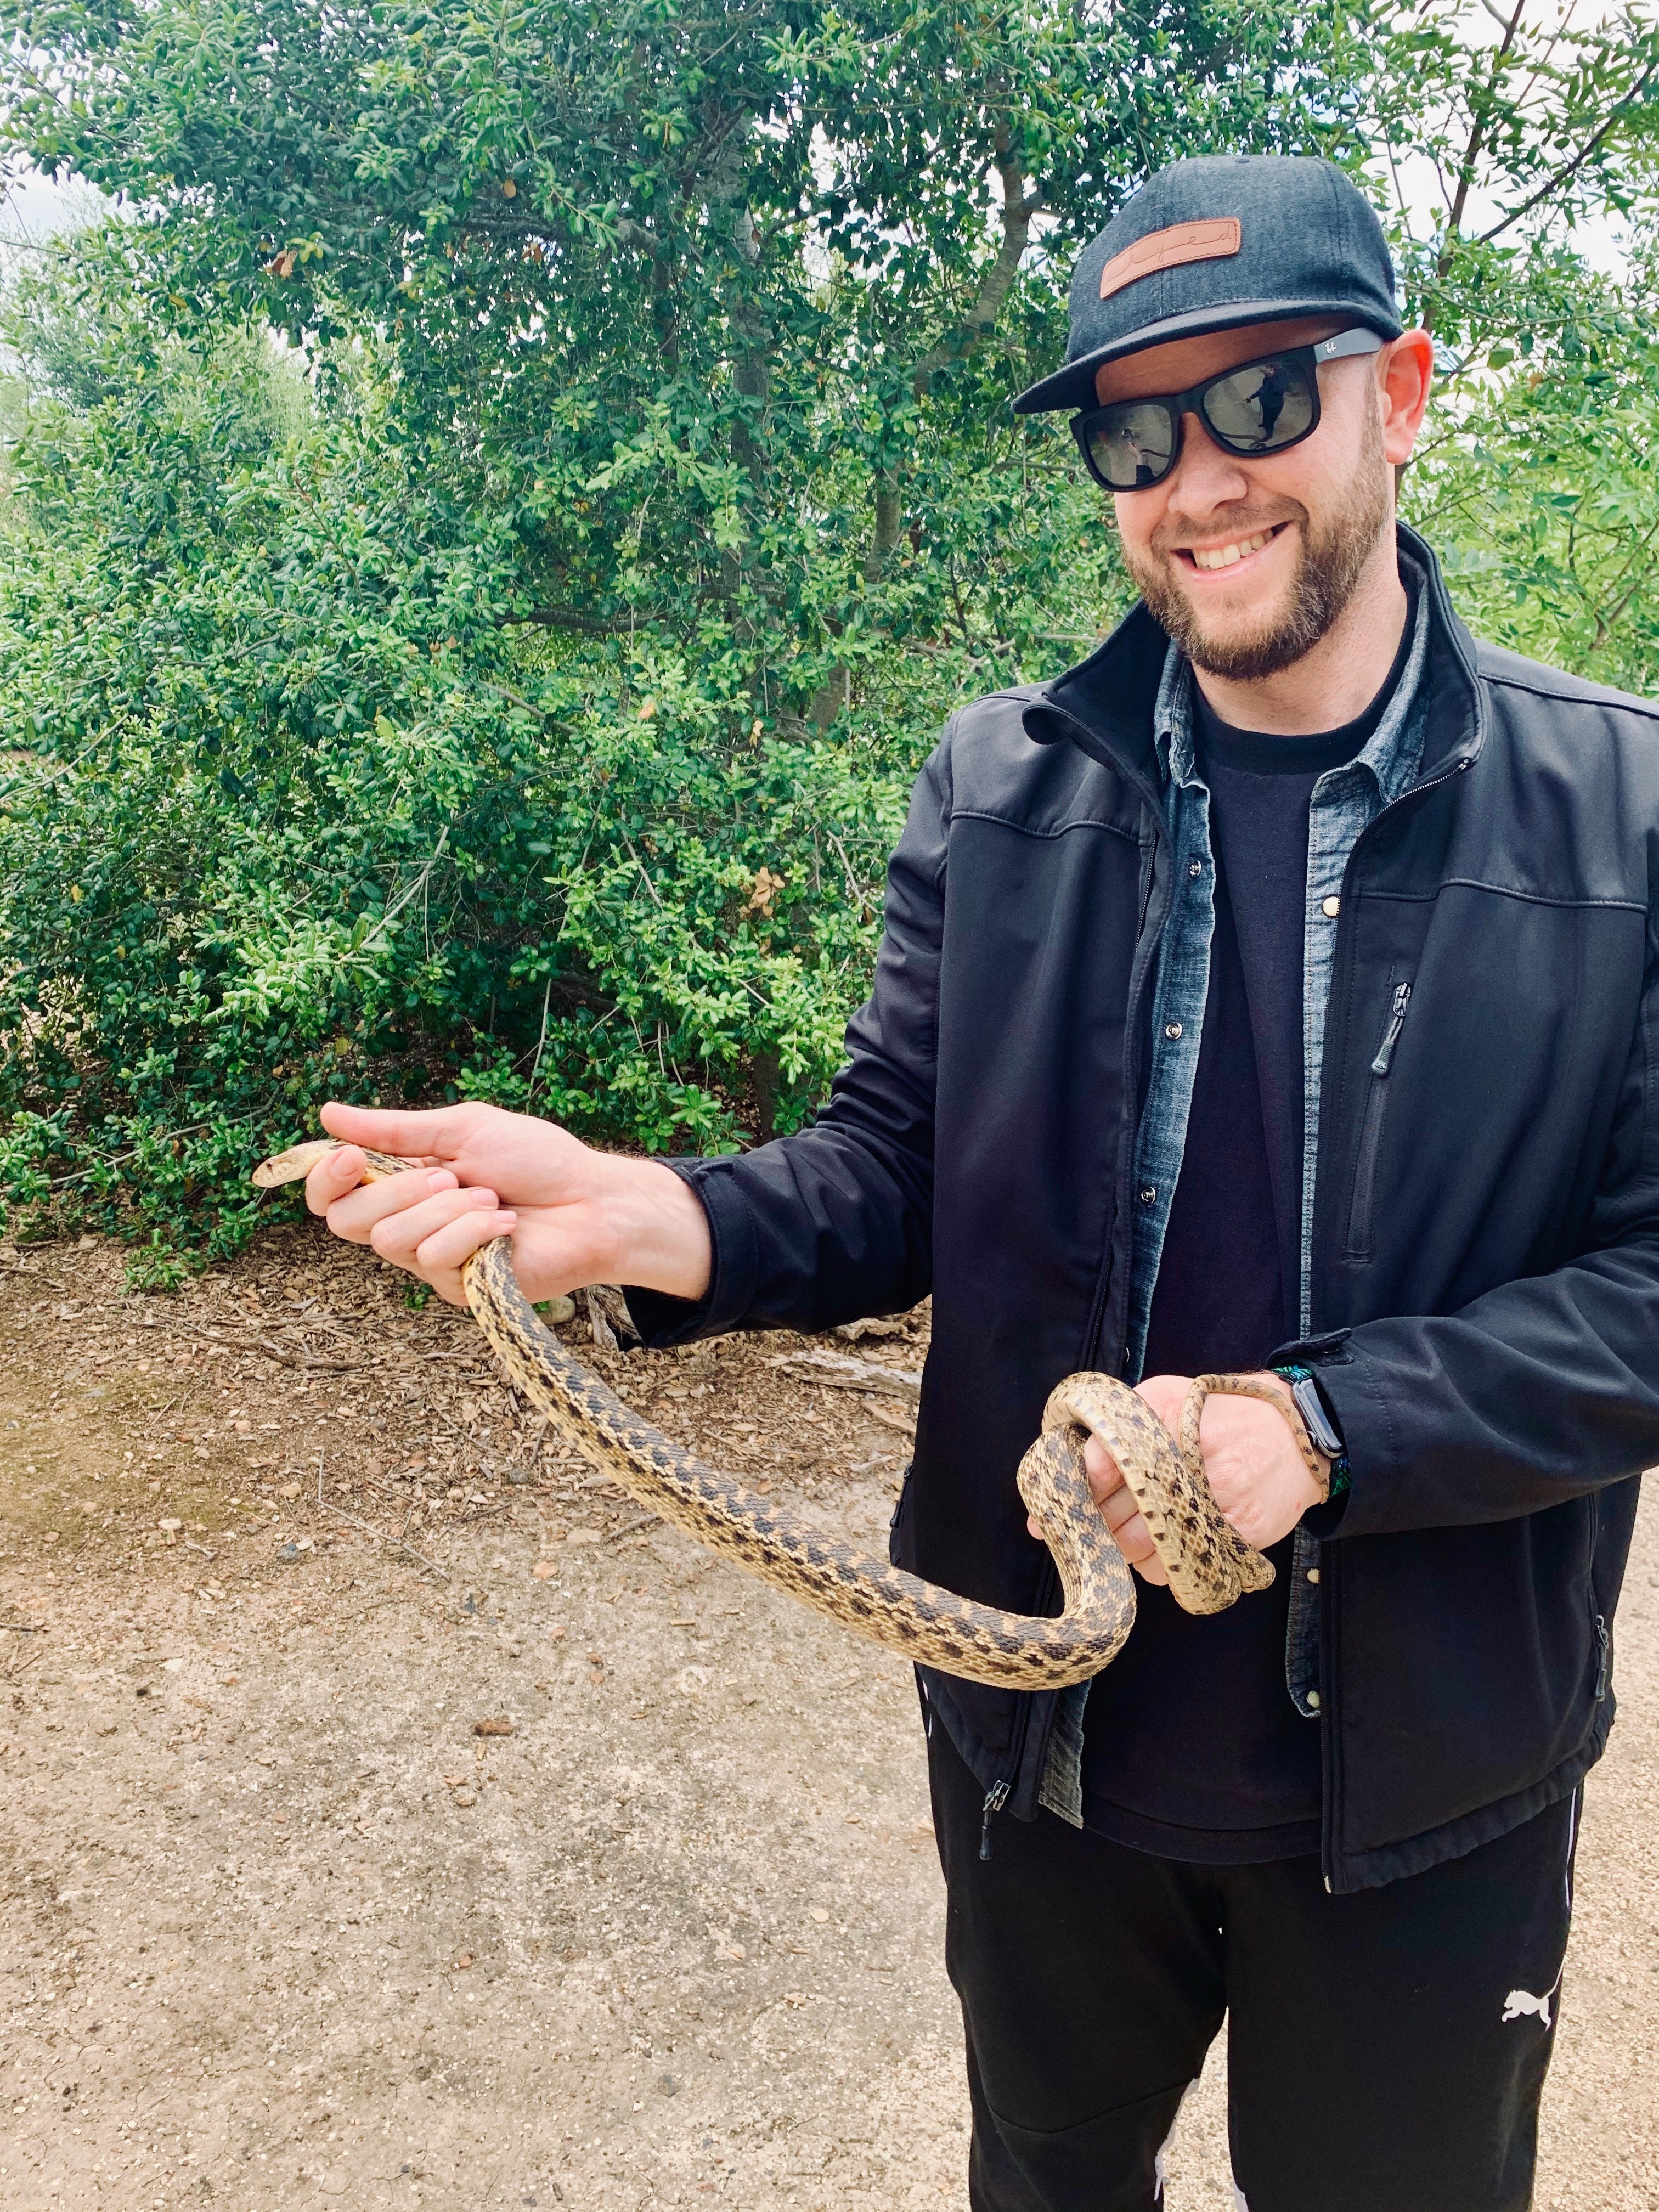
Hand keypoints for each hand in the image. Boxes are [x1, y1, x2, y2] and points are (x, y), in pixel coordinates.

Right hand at [302, 1100, 712, 1309]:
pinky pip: (433, 1260)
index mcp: (403, 1182)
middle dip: (395, 1193)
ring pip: (392, 1242)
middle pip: (347, 1222)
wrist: (592, 1202)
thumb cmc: (537, 1160)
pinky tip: (505, 1225)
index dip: (326, 1178)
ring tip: (491, 1198)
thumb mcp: (464, 1129)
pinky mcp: (458, 1287)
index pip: (334, 1194)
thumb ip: (396, 1129)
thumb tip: (326, 1113)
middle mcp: (408, 1223)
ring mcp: (431, 1260)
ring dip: (446, 1212)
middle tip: (449, 1177)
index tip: (351, 1157)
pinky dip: (471, 1233)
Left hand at [1028, 1370, 1327, 1584]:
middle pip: (1117, 1516)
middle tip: (1085, 1524)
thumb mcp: (1164, 1396)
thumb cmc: (1215, 1414)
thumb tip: (1074, 1467)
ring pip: (1142, 1551)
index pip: (1103, 1462)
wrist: (1293, 1434)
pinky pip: (1177, 1568)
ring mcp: (1217, 1504)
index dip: (1076, 1486)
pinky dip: (1158, 1564)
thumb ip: (1118, 1425)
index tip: (1058, 1501)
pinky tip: (1161, 1542)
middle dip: (1094, 1523)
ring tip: (1129, 1528)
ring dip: (1124, 1548)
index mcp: (1167, 1420)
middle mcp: (1191, 1464)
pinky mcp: (1238, 1537)